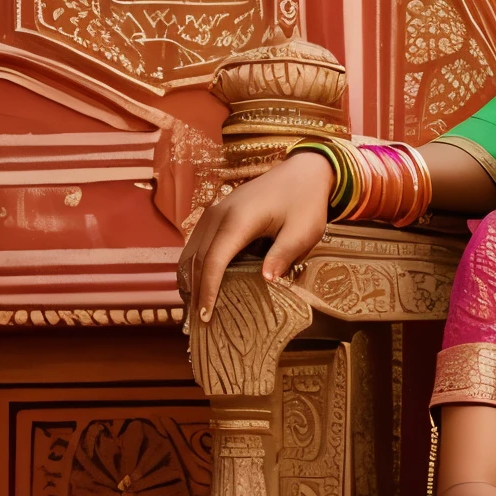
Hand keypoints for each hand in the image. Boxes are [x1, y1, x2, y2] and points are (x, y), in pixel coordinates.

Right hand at [178, 150, 333, 322]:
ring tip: (194, 310)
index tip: (206, 316)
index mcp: (238, 220)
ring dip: (189, 280)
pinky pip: (197, 244)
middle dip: (193, 292)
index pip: (213, 261)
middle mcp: (218, 215)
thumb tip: (266, 281)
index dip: (207, 290)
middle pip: (195, 259)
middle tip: (196, 324)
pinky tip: (200, 286)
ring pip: (190, 251)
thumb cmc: (306, 202)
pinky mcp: (216, 215)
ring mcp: (213, 213)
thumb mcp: (304, 230)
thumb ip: (284, 254)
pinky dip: (194, 266)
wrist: (302, 171)